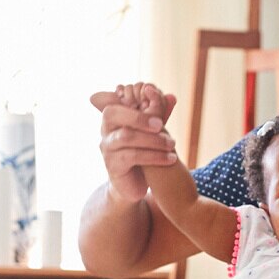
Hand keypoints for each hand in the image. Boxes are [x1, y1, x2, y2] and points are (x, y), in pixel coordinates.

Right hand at [90, 82, 178, 202]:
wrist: (135, 184)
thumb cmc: (144, 153)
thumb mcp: (152, 132)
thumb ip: (159, 114)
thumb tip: (171, 96)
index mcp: (114, 117)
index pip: (117, 100)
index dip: (134, 96)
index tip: (154, 95)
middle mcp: (106, 129)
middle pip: (113, 114)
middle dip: (139, 116)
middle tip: (161, 123)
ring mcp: (107, 147)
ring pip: (126, 136)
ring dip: (153, 139)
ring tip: (172, 144)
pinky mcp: (113, 165)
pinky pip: (132, 156)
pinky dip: (154, 156)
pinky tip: (171, 159)